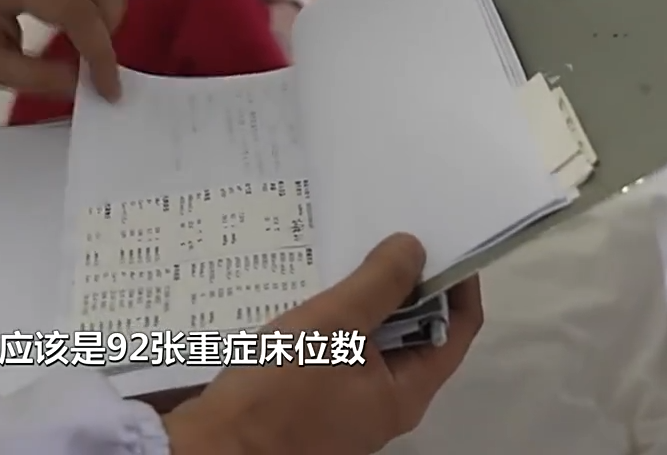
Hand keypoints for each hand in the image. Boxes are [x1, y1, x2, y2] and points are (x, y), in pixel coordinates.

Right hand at [163, 234, 483, 454]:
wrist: (209, 451)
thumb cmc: (278, 391)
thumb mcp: (334, 325)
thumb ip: (379, 284)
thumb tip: (415, 247)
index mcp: (407, 392)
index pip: (458, 328)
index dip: (456, 280)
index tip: (438, 238)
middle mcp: (385, 402)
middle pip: (417, 332)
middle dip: (405, 283)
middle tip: (386, 234)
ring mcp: (348, 405)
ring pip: (374, 340)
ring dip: (365, 299)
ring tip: (348, 252)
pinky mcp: (313, 402)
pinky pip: (339, 352)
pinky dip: (335, 321)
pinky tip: (312, 289)